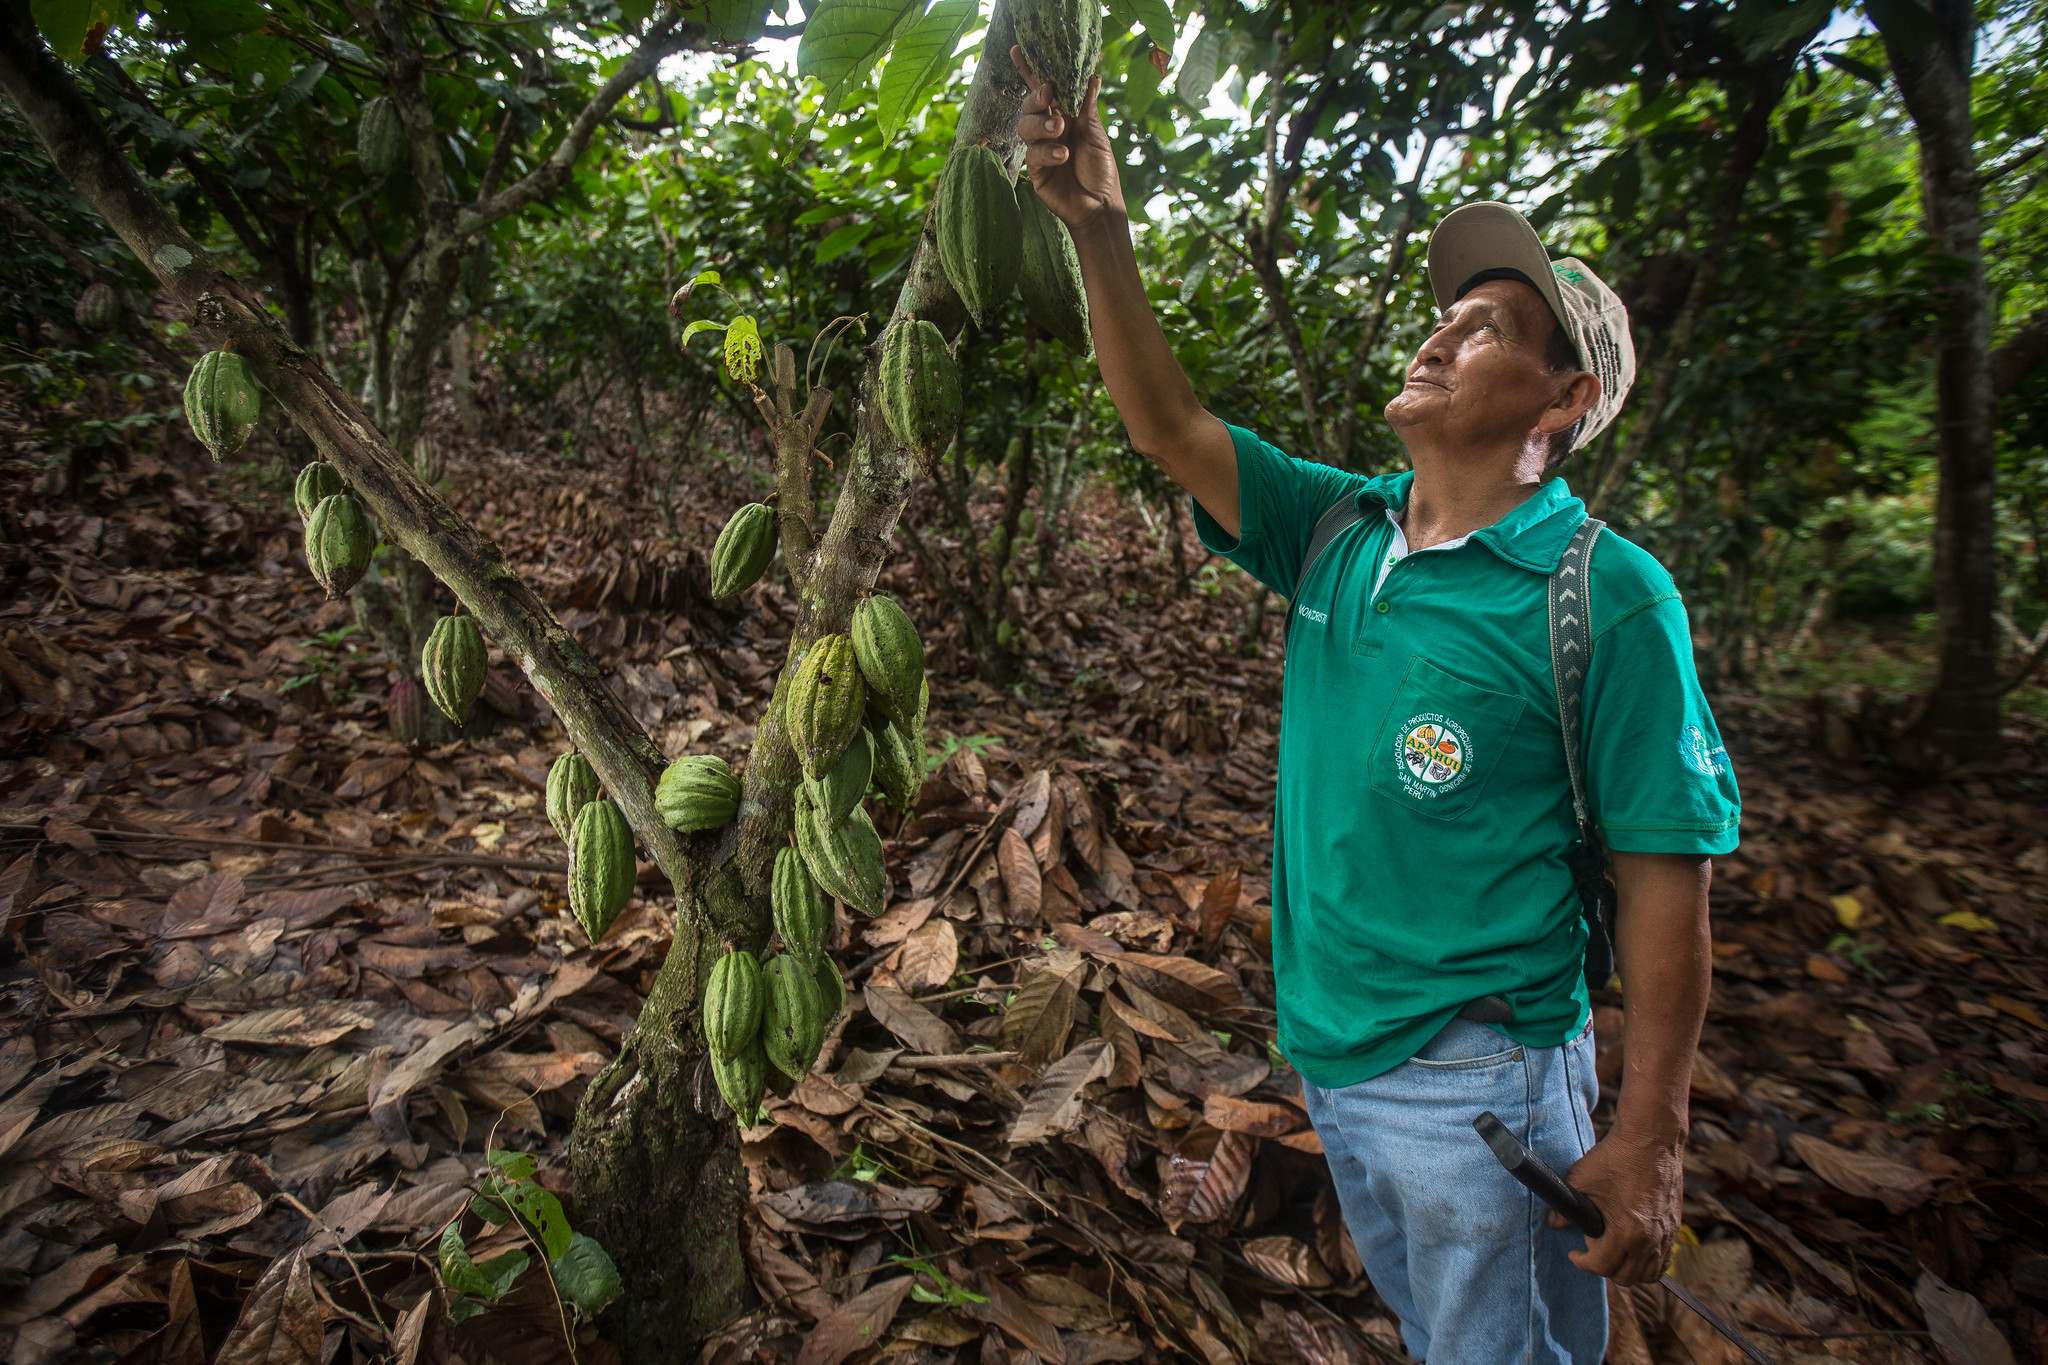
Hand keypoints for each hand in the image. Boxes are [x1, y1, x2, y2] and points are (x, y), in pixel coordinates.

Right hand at [1009, 46, 1123, 228]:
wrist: (1100, 206)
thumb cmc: (1101, 171)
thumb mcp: (1097, 135)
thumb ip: (1088, 108)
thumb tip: (1092, 75)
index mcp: (1065, 116)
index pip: (1045, 90)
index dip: (1031, 71)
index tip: (1019, 51)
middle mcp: (1049, 129)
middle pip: (1030, 104)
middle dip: (1036, 95)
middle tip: (1049, 93)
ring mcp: (1040, 149)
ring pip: (1026, 125)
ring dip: (1042, 124)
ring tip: (1060, 130)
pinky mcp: (1035, 170)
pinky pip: (1034, 153)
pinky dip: (1047, 151)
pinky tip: (1062, 155)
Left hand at [1551, 1130, 1683, 1284]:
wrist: (1651, 1140)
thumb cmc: (1615, 1158)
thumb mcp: (1581, 1180)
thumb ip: (1566, 1208)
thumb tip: (1555, 1223)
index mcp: (1625, 1231)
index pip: (1603, 1267)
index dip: (1583, 1263)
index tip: (1575, 1253)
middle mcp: (1649, 1239)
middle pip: (1626, 1277)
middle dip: (1604, 1267)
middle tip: (1593, 1246)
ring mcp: (1665, 1235)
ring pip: (1648, 1274)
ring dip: (1627, 1269)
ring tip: (1613, 1249)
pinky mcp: (1674, 1227)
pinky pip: (1664, 1261)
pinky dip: (1648, 1263)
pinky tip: (1634, 1248)